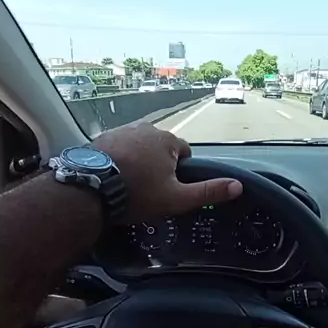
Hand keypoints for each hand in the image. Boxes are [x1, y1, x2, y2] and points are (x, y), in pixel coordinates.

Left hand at [93, 121, 242, 222]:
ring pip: (139, 146)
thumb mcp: (176, 199)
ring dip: (138, 160)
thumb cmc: (137, 194)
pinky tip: (112, 176)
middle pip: (160, 148)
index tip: (168, 189)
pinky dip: (118, 158)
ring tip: (129, 184)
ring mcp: (121, 130)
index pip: (184, 153)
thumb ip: (207, 191)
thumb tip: (238, 185)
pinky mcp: (101, 137)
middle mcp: (146, 128)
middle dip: (158, 164)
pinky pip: (118, 147)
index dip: (179, 172)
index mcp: (168, 140)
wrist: (90, 189)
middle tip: (147, 189)